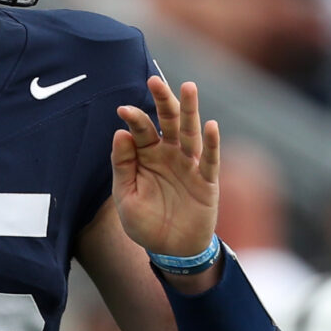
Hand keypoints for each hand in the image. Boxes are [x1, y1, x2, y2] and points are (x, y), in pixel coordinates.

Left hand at [111, 75, 219, 259]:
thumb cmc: (145, 223)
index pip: (141, 130)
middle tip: (154, 80)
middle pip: (168, 121)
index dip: (133, 119)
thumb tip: (120, 132)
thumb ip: (122, 165)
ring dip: (190, 110)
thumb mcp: (125, 196)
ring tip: (188, 87)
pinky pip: (210, 159)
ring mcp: (189, 165)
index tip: (123, 109)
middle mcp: (169, 154)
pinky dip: (211, 143)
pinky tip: (210, 125)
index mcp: (147, 155)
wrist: (171, 250)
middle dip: (162, 101)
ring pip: (190, 133)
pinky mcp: (207, 181)